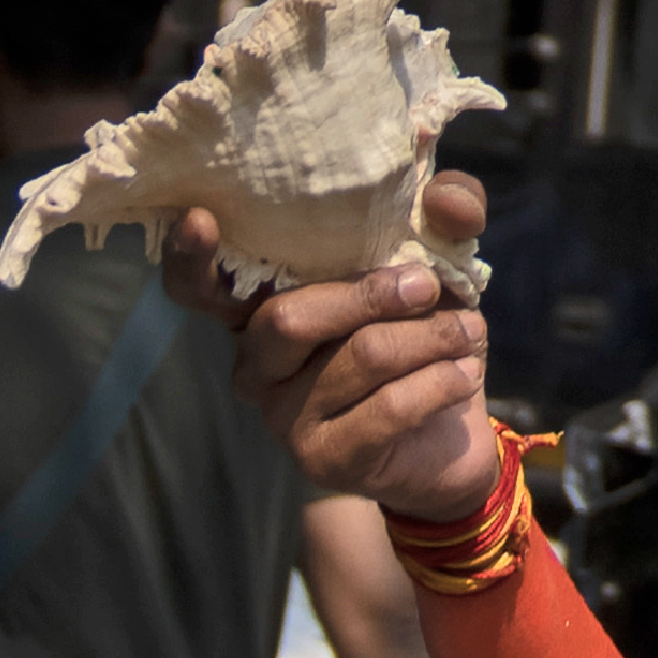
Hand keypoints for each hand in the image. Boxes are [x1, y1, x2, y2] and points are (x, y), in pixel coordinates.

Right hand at [165, 173, 498, 520]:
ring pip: (359, 358)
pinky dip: (440, 383)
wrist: (457, 438)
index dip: (189, 257)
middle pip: (289, 318)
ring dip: (431, 338)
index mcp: (263, 308)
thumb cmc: (426, 335)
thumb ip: (446, 213)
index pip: (196, 287)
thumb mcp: (441, 262)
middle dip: (371, 295)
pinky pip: (389, 409)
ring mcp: (284, 417)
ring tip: (469, 332)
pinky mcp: (325, 459)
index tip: (202, 218)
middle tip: (429, 286)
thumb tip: (447, 199)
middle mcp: (257, 363)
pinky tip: (466, 374)